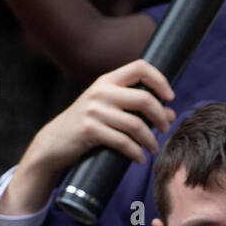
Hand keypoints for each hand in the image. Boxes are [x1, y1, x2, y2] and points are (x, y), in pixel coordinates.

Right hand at [0, 58, 174, 215]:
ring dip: (151, 141)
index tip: (170, 97)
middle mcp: (101, 91)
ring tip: (153, 149)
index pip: (140, 67)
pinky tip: (140, 158)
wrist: (55, 141)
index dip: (160, 80)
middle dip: (161, 117)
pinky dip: (136, 153)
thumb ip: (136, 108)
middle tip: (165, 129)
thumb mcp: (109, 108)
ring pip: (136, 125)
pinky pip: (123, 143)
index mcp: (107, 80)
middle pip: (144, 99)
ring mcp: (94, 110)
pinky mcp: (89, 130)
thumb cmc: (88, 125)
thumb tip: (171, 114)